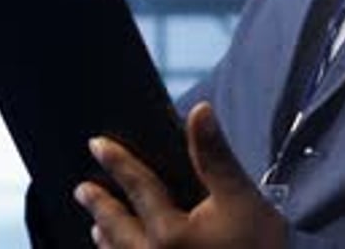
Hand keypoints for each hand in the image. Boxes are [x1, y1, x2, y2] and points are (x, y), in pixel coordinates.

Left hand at [74, 102, 286, 248]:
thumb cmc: (262, 247)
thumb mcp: (240, 196)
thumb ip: (214, 154)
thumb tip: (199, 110)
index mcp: (170, 235)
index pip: (138, 188)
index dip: (117, 162)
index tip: (96, 144)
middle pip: (118, 231)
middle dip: (100, 208)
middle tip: (82, 190)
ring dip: (108, 241)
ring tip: (97, 228)